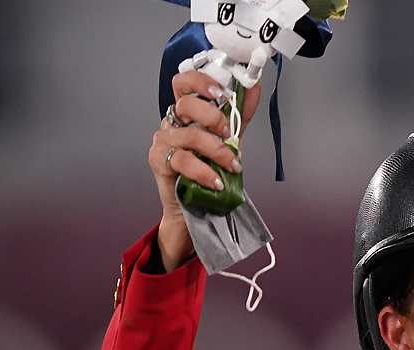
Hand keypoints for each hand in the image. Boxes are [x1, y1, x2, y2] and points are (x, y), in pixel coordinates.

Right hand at [148, 71, 260, 268]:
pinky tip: (217, 181)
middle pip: (186, 105)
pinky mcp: (159, 162)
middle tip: (230, 133)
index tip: (221, 92)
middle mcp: (172, 123)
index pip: (183, 83)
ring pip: (190, 136)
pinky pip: (183, 162)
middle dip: (214, 117)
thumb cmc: (209, 166)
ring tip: (234, 166)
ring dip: (218, 151)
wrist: (196, 204)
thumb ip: (239, 114)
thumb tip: (253, 88)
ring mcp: (163, 141)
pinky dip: (204, 172)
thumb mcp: (229, 138)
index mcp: (186, 112)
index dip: (200, 82)